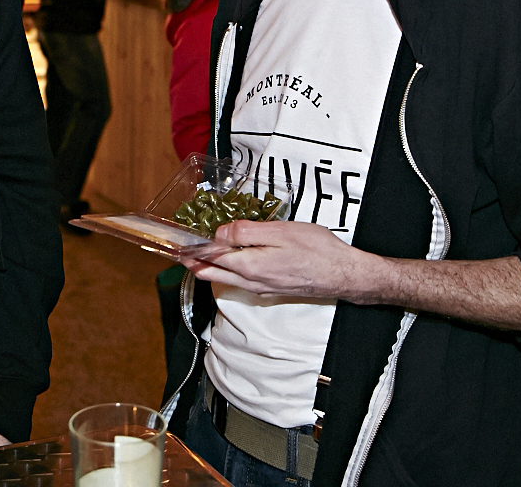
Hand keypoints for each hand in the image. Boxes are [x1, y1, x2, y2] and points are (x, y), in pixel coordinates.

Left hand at [182, 221, 382, 300]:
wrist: (343, 275)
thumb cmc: (316, 250)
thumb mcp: (279, 232)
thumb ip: (246, 233)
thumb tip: (219, 233)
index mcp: (249, 266)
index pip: (210, 259)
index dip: (191, 249)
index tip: (176, 242)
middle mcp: (251, 282)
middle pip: (213, 273)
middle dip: (193, 262)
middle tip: (178, 250)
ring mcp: (261, 288)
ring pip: (226, 278)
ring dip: (209, 266)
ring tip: (198, 252)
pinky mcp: (271, 288)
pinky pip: (240, 280)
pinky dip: (228, 269)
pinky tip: (230, 259)